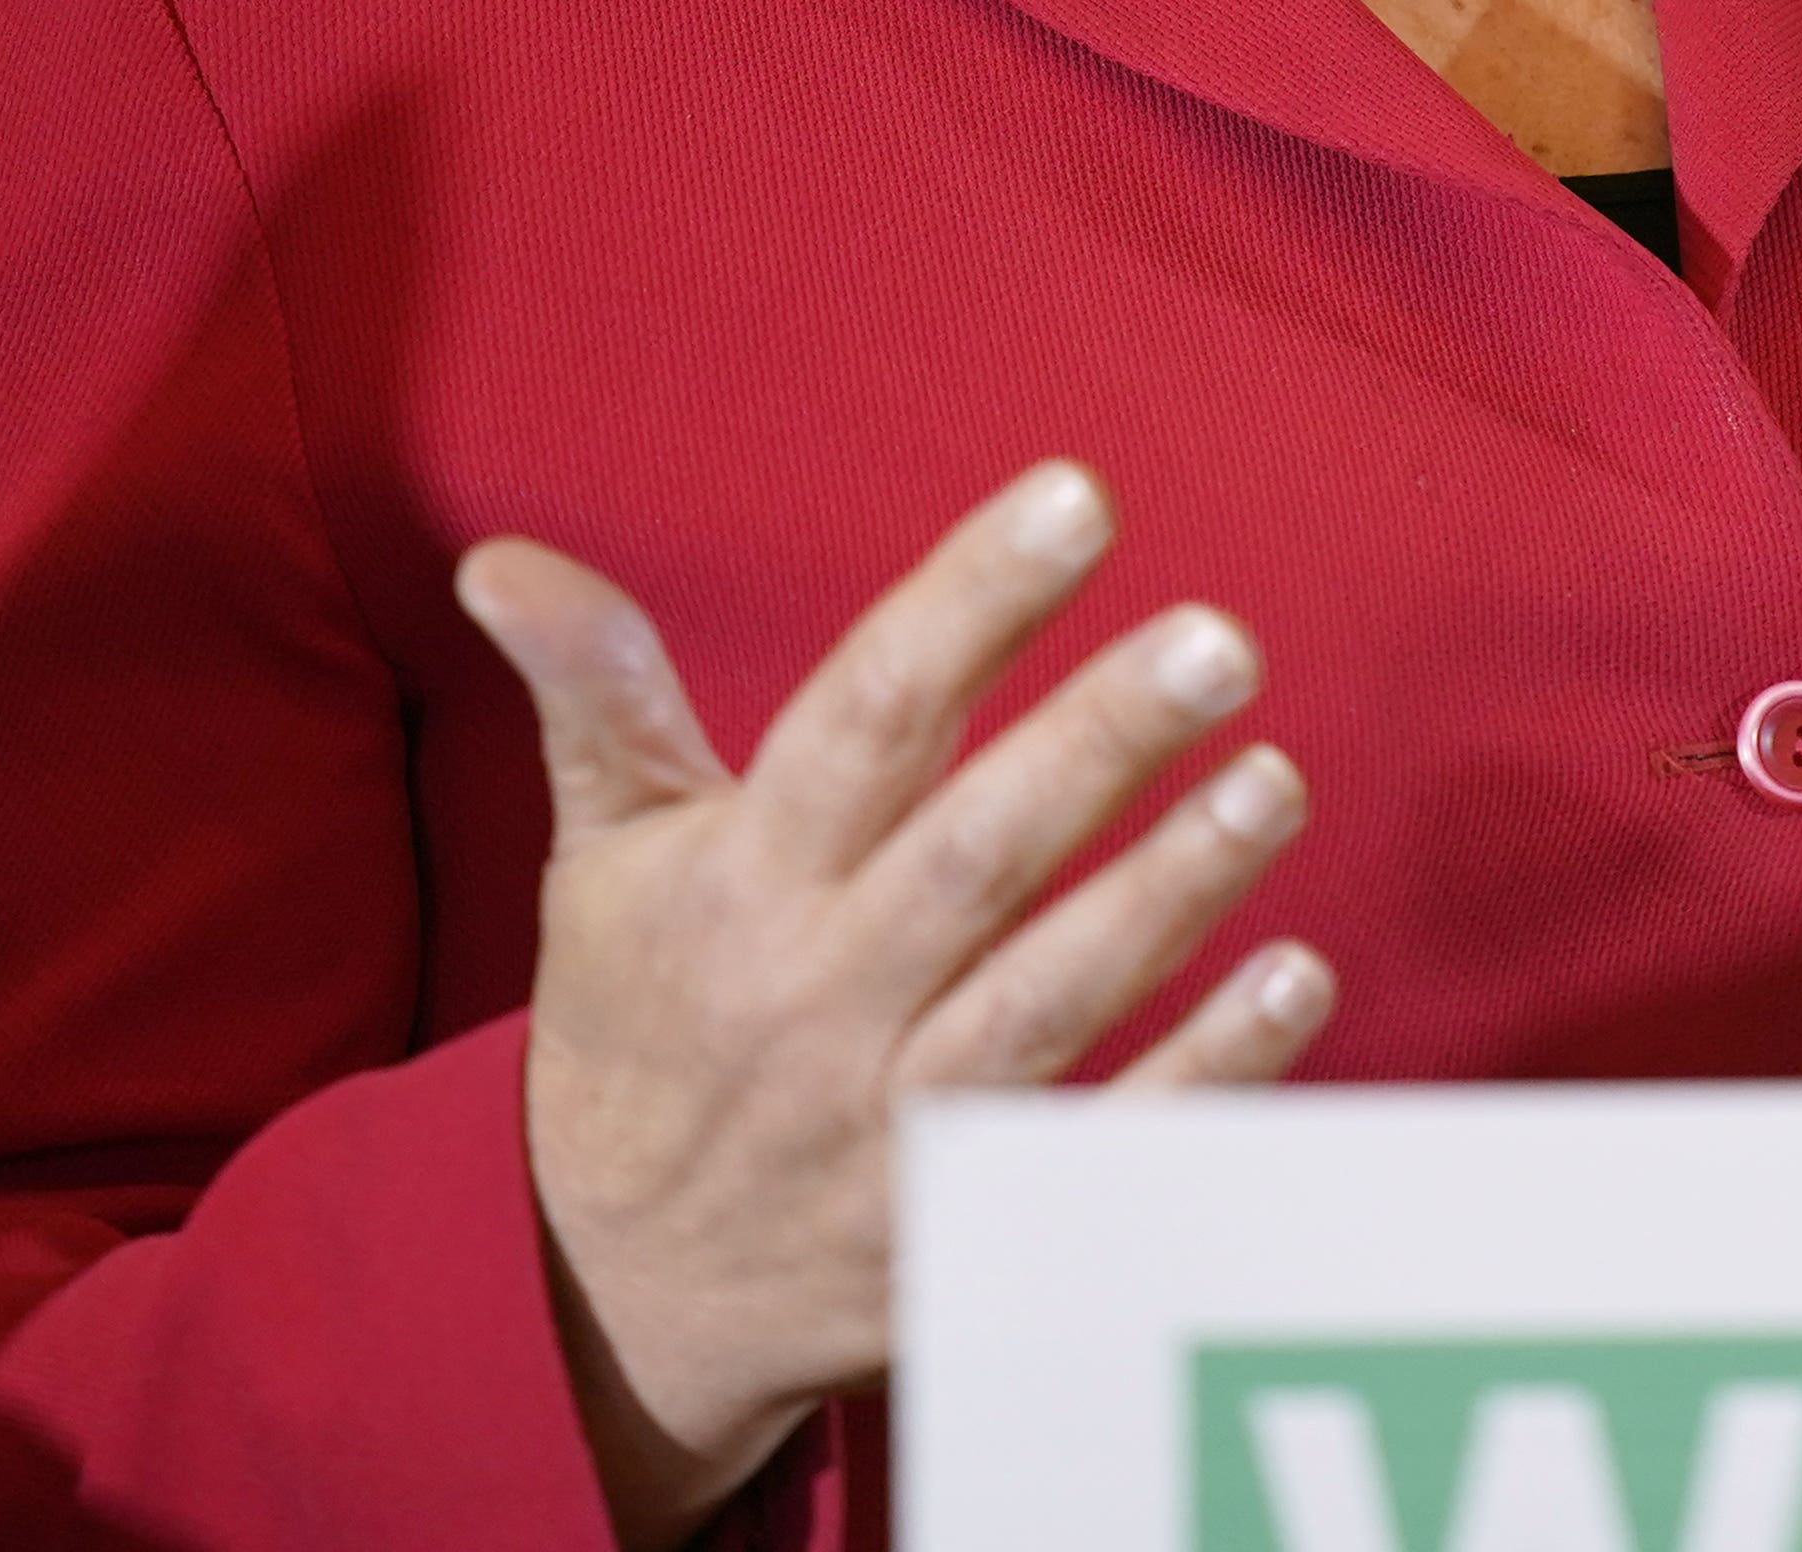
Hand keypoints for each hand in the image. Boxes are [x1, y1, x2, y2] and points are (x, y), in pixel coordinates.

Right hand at [452, 462, 1333, 1546]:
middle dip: (1097, 743)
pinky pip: (1102, 1146)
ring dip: (1171, 890)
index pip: (861, 719)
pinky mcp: (965, 1229)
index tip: (1079, 497)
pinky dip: (1206, 1072)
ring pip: (1049, 997)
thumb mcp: (601, 859)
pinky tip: (1297, 976)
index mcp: (741, 885)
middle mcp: (820, 998)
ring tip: (1276, 780)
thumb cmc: (635, 1030)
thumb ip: (597, 697)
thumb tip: (505, 556)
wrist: (602, 1303)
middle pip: (974, 855)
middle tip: (1223, 639)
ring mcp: (893, 1125)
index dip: (968, 604)